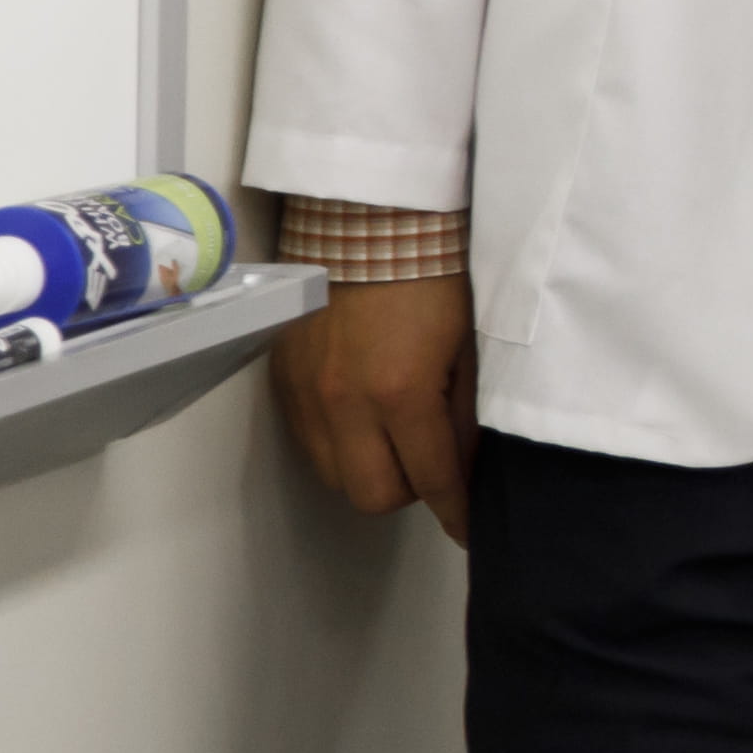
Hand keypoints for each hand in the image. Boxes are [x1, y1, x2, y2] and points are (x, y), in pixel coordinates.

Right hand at [272, 277, 478, 543]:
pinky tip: (363, 417)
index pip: (430, 481)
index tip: (468, 528)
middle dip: (409, 491)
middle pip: (372, 496)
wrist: (366, 223)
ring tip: (396, 437)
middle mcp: (344, 404)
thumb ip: (466, 413)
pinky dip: (338, 444)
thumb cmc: (431, 277)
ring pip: (335, 476)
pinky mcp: (283, 380)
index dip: (456, 512)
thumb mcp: (468, 346)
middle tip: (431, 465)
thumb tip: (465, 464)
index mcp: (400, 394)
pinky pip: (309, 442)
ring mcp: (307, 394)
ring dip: (370, 469)